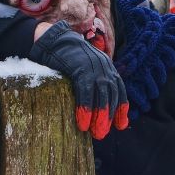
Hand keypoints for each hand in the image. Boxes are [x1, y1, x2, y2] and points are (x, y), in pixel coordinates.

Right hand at [27, 21, 128, 138]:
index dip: (121, 108)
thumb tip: (96, 105)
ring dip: (99, 116)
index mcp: (107, 66)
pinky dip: (85, 108)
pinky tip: (82, 123)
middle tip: (102, 134)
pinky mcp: (80, 68)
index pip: (119, 89)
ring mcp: (93, 66)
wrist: (53, 40)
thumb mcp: (86, 68)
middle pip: (111, 94)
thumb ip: (94, 82)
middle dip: (109, 116)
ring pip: (101, 95)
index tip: (120, 126)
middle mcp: (104, 66)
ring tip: (96, 133)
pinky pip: (85, 92)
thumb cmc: (67, 58)